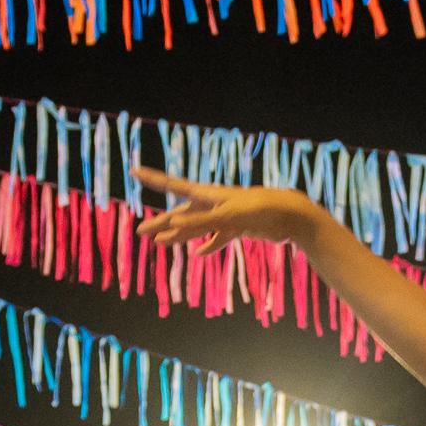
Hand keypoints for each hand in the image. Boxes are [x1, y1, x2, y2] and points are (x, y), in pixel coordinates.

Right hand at [135, 167, 322, 255]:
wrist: (292, 216)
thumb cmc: (261, 210)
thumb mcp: (228, 217)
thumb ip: (200, 222)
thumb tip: (172, 224)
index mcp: (208, 195)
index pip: (174, 186)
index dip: (153, 179)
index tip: (134, 171)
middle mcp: (213, 203)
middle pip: (181, 213)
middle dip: (161, 223)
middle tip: (141, 233)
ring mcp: (225, 216)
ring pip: (196, 227)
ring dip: (178, 236)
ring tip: (161, 244)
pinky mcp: (238, 228)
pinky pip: (218, 238)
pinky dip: (208, 245)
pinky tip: (199, 254)